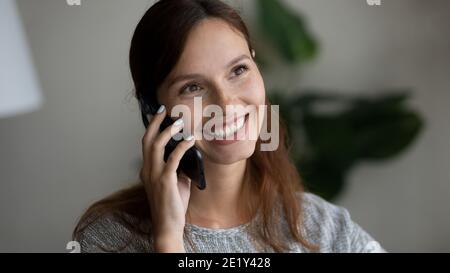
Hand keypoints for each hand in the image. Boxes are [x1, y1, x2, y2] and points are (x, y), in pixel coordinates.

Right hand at [139, 105, 194, 251]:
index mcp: (148, 170)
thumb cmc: (172, 205)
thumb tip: (189, 154)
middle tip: (163, 110)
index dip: (151, 128)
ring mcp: (154, 175)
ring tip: (178, 122)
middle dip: (154, 123)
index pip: (146, 144)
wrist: (168, 226)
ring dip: (167, 131)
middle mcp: (147, 170)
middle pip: (147, 140)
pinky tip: (190, 140)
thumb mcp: (176, 182)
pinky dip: (181, 147)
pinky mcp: (165, 181)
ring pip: (156, 146)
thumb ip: (179, 167)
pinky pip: (172, 159)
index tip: (158, 115)